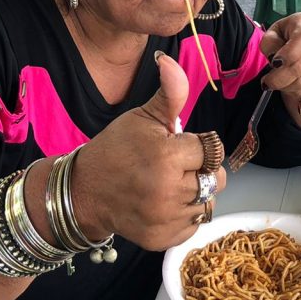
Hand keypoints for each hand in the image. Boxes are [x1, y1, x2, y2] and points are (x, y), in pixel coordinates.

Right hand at [71, 54, 225, 250]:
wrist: (84, 191)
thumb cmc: (117, 149)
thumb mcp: (142, 117)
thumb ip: (169, 94)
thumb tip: (170, 61)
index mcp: (168, 156)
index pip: (212, 150)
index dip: (196, 146)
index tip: (177, 147)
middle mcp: (170, 190)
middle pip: (216, 178)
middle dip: (201, 170)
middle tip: (175, 167)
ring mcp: (166, 218)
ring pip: (207, 202)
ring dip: (194, 193)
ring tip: (169, 185)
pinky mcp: (163, 239)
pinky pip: (194, 225)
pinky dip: (184, 215)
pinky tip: (164, 204)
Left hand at [260, 14, 300, 126]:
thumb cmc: (288, 34)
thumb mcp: (274, 31)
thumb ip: (270, 41)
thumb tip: (273, 57)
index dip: (288, 54)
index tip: (274, 62)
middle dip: (280, 77)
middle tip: (266, 82)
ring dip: (285, 85)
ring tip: (274, 82)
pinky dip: (293, 89)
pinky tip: (286, 83)